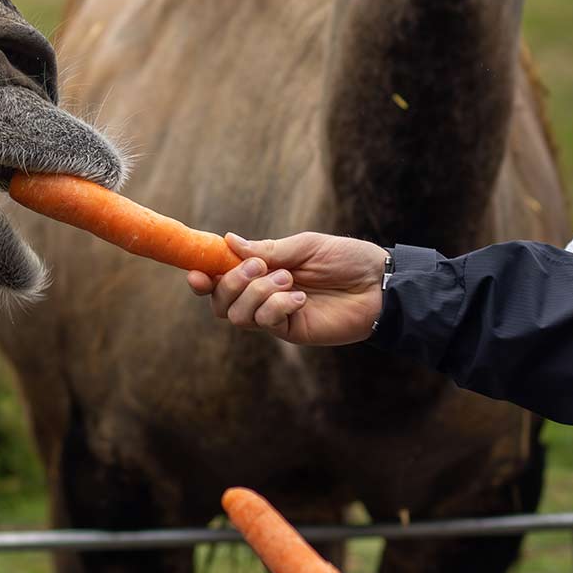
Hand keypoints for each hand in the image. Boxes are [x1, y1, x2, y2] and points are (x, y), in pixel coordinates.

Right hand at [185, 231, 384, 344]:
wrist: (379, 284)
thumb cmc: (346, 259)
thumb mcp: (305, 246)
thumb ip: (268, 248)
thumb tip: (227, 241)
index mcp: (262, 270)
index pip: (220, 277)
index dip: (202, 277)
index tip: (194, 272)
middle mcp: (263, 294)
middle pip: (221, 302)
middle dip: (231, 283)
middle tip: (260, 266)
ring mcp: (275, 315)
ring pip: (238, 316)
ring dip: (257, 294)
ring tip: (288, 281)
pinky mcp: (291, 331)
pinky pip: (266, 323)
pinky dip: (277, 307)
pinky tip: (301, 298)